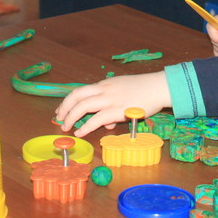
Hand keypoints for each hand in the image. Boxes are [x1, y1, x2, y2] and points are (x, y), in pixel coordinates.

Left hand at [54, 72, 169, 137]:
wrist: (159, 87)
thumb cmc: (144, 90)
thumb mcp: (124, 93)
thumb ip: (113, 106)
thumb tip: (106, 123)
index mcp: (105, 85)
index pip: (80, 91)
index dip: (68, 101)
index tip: (62, 110)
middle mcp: (104, 90)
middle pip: (76, 96)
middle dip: (64, 108)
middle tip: (59, 118)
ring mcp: (110, 99)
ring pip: (83, 106)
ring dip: (70, 117)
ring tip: (65, 127)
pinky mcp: (117, 110)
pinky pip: (96, 119)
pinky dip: (85, 126)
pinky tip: (80, 133)